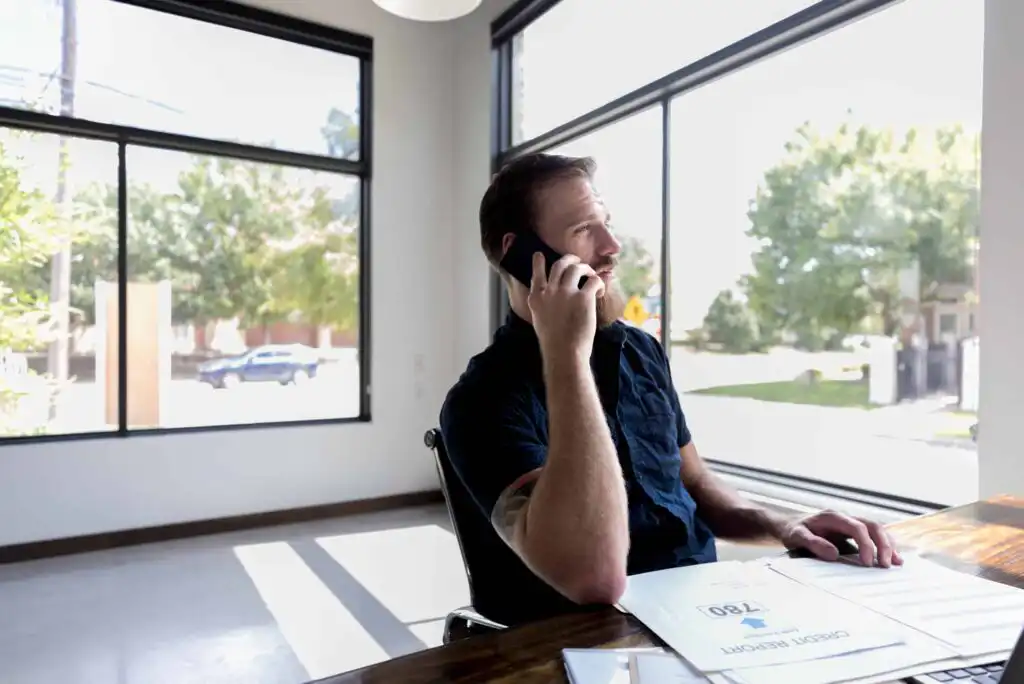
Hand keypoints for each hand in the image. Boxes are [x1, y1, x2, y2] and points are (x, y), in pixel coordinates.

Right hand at [528, 252, 605, 361]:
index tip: (539, 255)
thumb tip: (550, 298)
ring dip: (585, 269)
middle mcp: (549, 291)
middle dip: (570, 260)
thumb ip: (542, 305)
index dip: (538, 262)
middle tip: (576, 262)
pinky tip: (600, 291)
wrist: (564, 353)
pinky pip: (594, 281)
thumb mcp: (539, 320)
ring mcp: (566, 292)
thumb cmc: (553, 342)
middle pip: (559, 265)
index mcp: (536, 298)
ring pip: (576, 268)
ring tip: (591, 274)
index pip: (536, 274)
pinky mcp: (583, 297)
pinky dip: (598, 283)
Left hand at [780, 509, 902, 567]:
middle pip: (872, 525)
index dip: (866, 544)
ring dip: (888, 545)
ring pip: (877, 529)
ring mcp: (851, 523)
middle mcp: (845, 517)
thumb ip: (812, 543)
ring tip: (896, 564)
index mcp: (833, 517)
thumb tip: (834, 554)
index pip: (857, 527)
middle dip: (883, 544)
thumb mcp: (796, 536)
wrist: (789, 525)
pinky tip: (893, 559)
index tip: (868, 563)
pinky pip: (874, 536)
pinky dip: (885, 546)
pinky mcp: (854, 532)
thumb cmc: (793, 531)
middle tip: (886, 565)